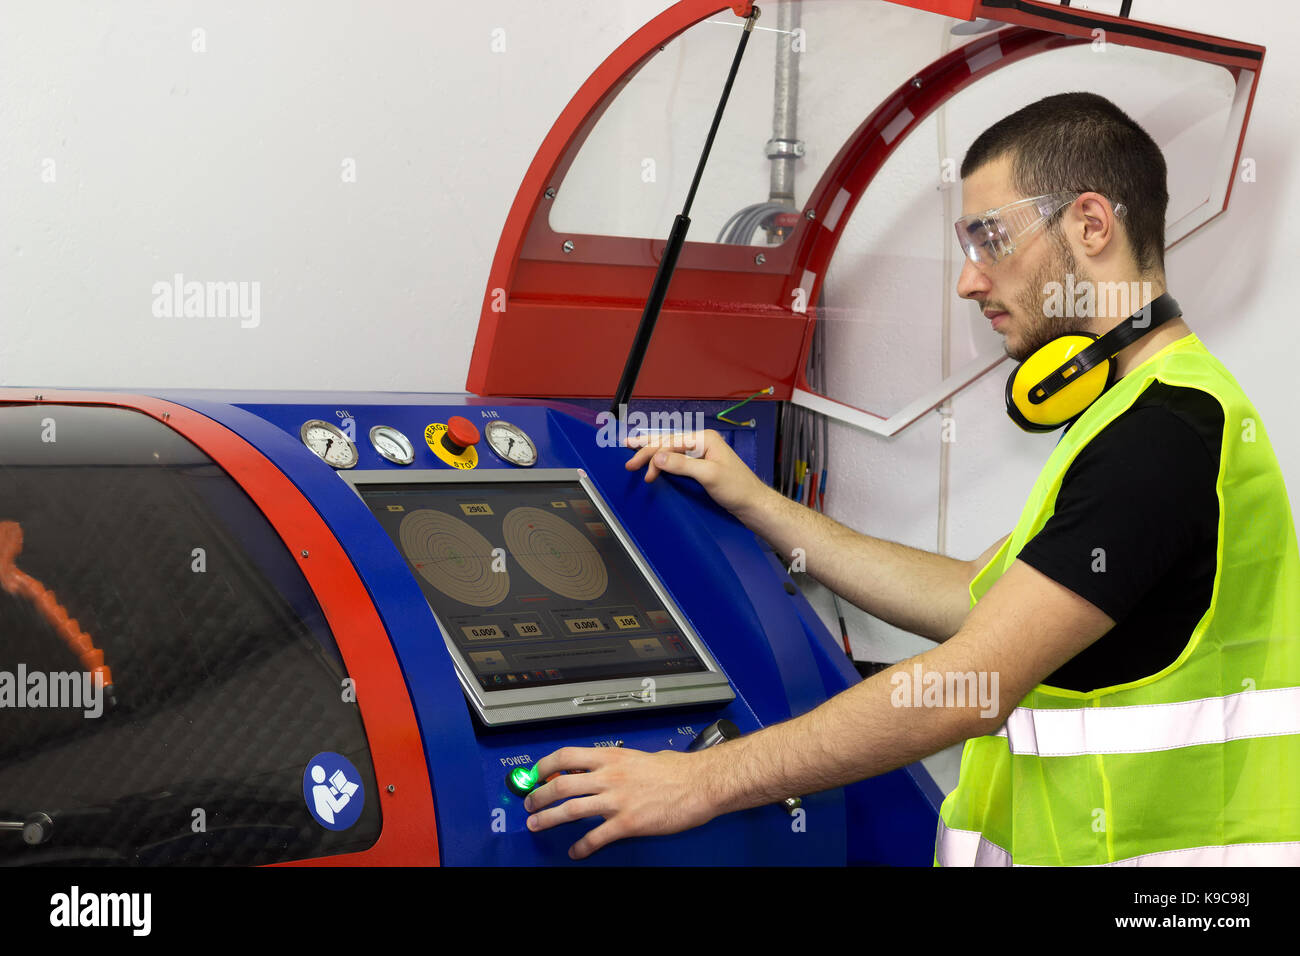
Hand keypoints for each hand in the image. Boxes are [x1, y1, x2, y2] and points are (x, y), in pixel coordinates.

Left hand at [523, 745, 720, 858]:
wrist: (700, 784)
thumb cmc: (677, 770)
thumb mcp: (641, 756)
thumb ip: (618, 763)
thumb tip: (603, 768)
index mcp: (612, 757)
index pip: (566, 756)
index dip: (545, 766)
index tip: (536, 774)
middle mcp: (609, 776)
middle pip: (561, 785)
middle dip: (539, 796)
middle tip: (530, 804)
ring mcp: (617, 800)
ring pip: (570, 809)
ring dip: (548, 819)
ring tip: (537, 825)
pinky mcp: (627, 823)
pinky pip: (595, 837)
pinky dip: (581, 847)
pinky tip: (575, 852)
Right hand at [623, 428, 768, 519]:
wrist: (752, 504)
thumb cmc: (739, 488)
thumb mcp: (709, 475)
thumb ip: (683, 465)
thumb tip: (658, 458)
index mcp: (704, 439)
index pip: (669, 442)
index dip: (649, 453)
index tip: (635, 465)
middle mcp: (702, 443)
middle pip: (667, 443)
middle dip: (646, 450)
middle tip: (628, 460)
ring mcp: (701, 454)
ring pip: (670, 450)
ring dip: (652, 454)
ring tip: (634, 455)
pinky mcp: (701, 466)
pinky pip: (677, 460)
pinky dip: (662, 462)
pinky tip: (654, 462)